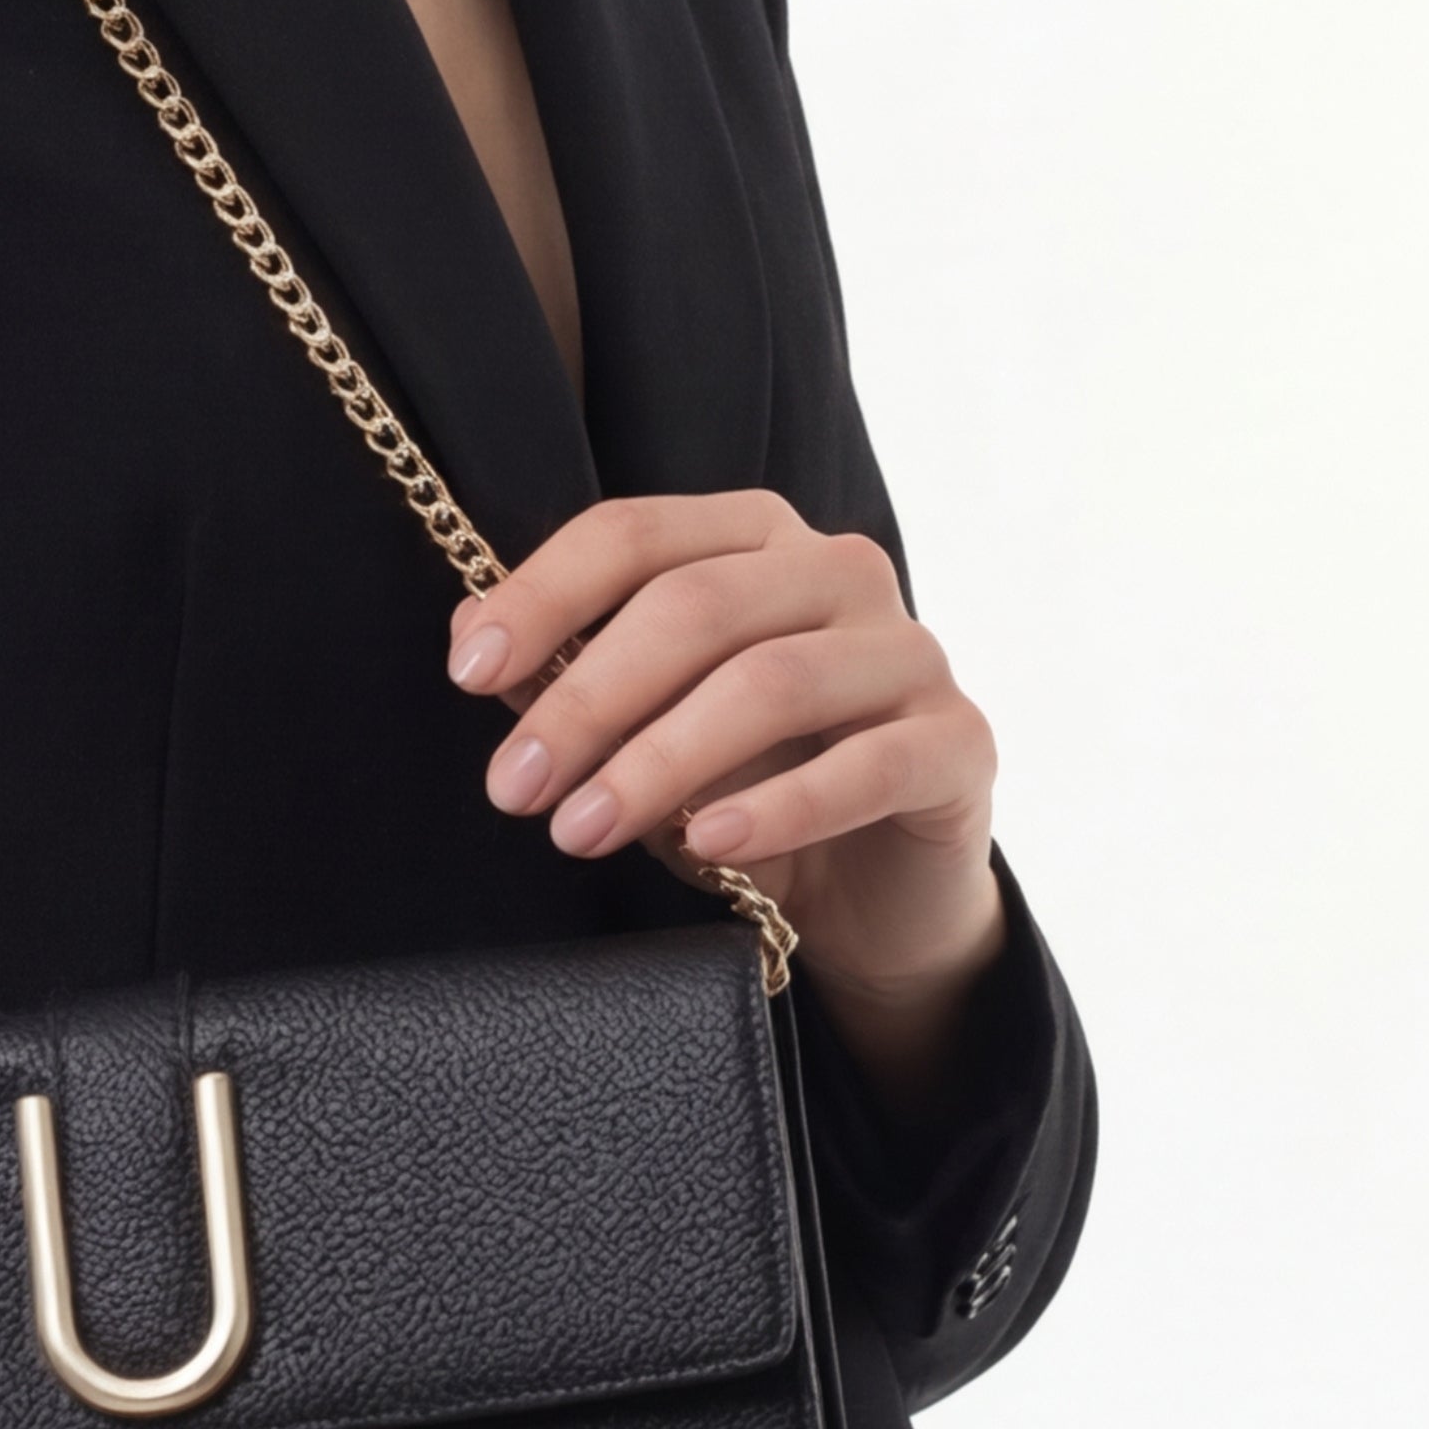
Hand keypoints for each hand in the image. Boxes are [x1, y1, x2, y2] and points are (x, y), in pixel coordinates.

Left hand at [450, 488, 1004, 1092]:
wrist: (876, 894)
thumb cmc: (748, 790)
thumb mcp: (645, 734)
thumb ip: (574, 680)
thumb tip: (476, 643)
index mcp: (755, 538)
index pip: (635, 535)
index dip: (544, 596)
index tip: (468, 672)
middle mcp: (839, 571)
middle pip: (695, 607)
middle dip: (587, 698)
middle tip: (515, 787)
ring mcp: (909, 651)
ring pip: (770, 683)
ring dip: (659, 761)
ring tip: (583, 830)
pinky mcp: (960, 742)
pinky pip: (866, 765)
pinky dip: (778, 807)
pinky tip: (711, 843)